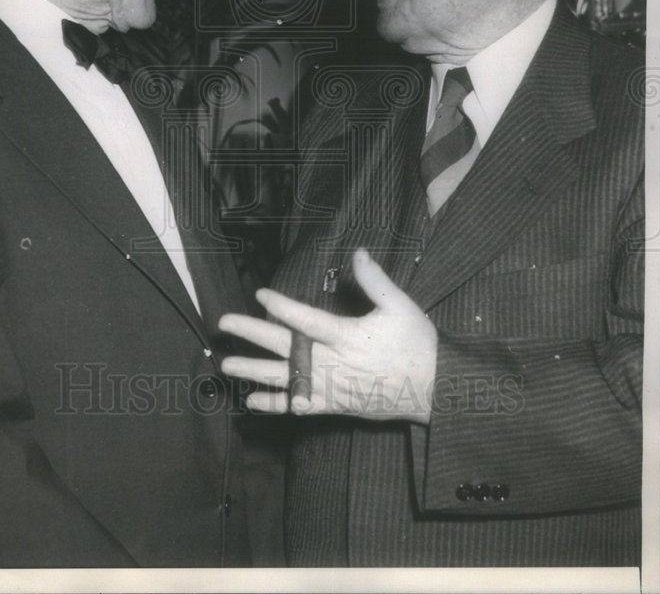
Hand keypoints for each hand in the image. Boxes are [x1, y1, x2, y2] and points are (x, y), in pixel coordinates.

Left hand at [219, 248, 437, 421]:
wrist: (435, 390)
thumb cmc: (417, 345)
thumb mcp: (401, 306)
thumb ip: (376, 280)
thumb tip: (357, 253)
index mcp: (347, 336)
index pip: (306, 319)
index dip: (281, 306)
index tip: (260, 294)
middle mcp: (332, 363)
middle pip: (285, 347)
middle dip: (252, 333)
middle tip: (224, 323)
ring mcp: (331, 387)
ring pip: (285, 378)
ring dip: (254, 370)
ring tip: (226, 364)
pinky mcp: (334, 405)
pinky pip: (299, 406)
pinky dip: (276, 405)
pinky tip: (252, 401)